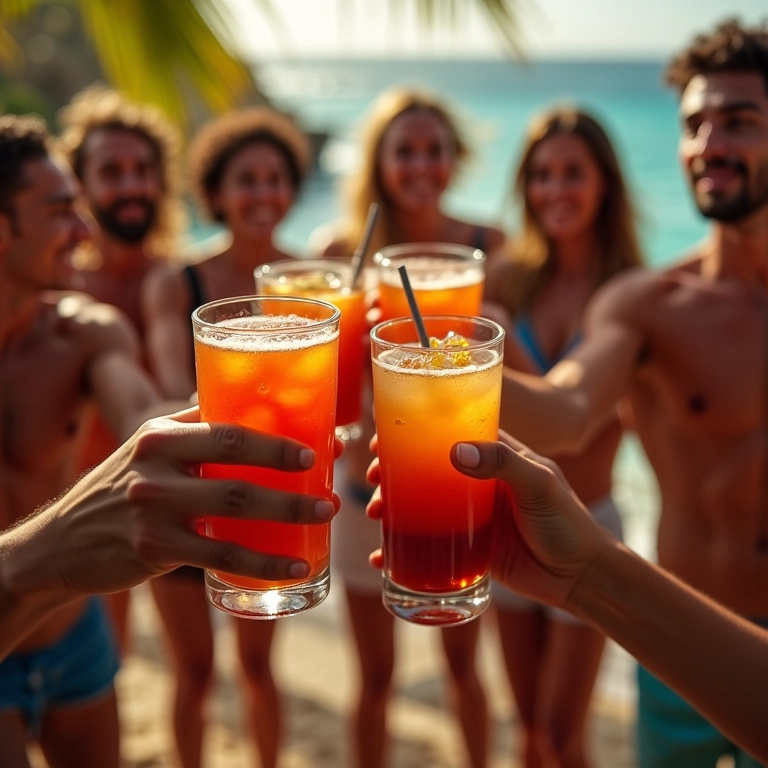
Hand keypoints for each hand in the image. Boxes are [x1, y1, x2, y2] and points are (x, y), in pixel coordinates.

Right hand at [9, 408, 339, 599]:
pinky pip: (221, 556)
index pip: (228, 426)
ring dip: (287, 511)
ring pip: (235, 505)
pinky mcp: (152, 547)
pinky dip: (262, 563)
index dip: (275, 436)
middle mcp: (156, 462)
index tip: (316, 446)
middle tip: (328, 479)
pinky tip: (294, 568)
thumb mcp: (146, 450)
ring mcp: (153, 506)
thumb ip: (192, 429)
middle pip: (236, 458)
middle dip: (289, 468)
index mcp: (161, 432)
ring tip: (325, 516)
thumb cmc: (119, 490)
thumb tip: (251, 412)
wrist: (59, 544)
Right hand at [366, 431, 606, 609]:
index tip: (384, 436)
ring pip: (422, 505)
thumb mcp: (539, 485)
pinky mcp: (469, 547)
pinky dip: (403, 551)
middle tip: (372, 478)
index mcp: (497, 455)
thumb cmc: (568, 522)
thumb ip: (503, 463)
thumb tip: (455, 450)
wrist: (581, 578)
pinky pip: (429, 545)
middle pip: (426, 468)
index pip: (449, 431)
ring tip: (375, 514)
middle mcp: (479, 481)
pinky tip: (381, 559)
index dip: (415, 430)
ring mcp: (472, 515)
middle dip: (394, 471)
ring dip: (393, 507)